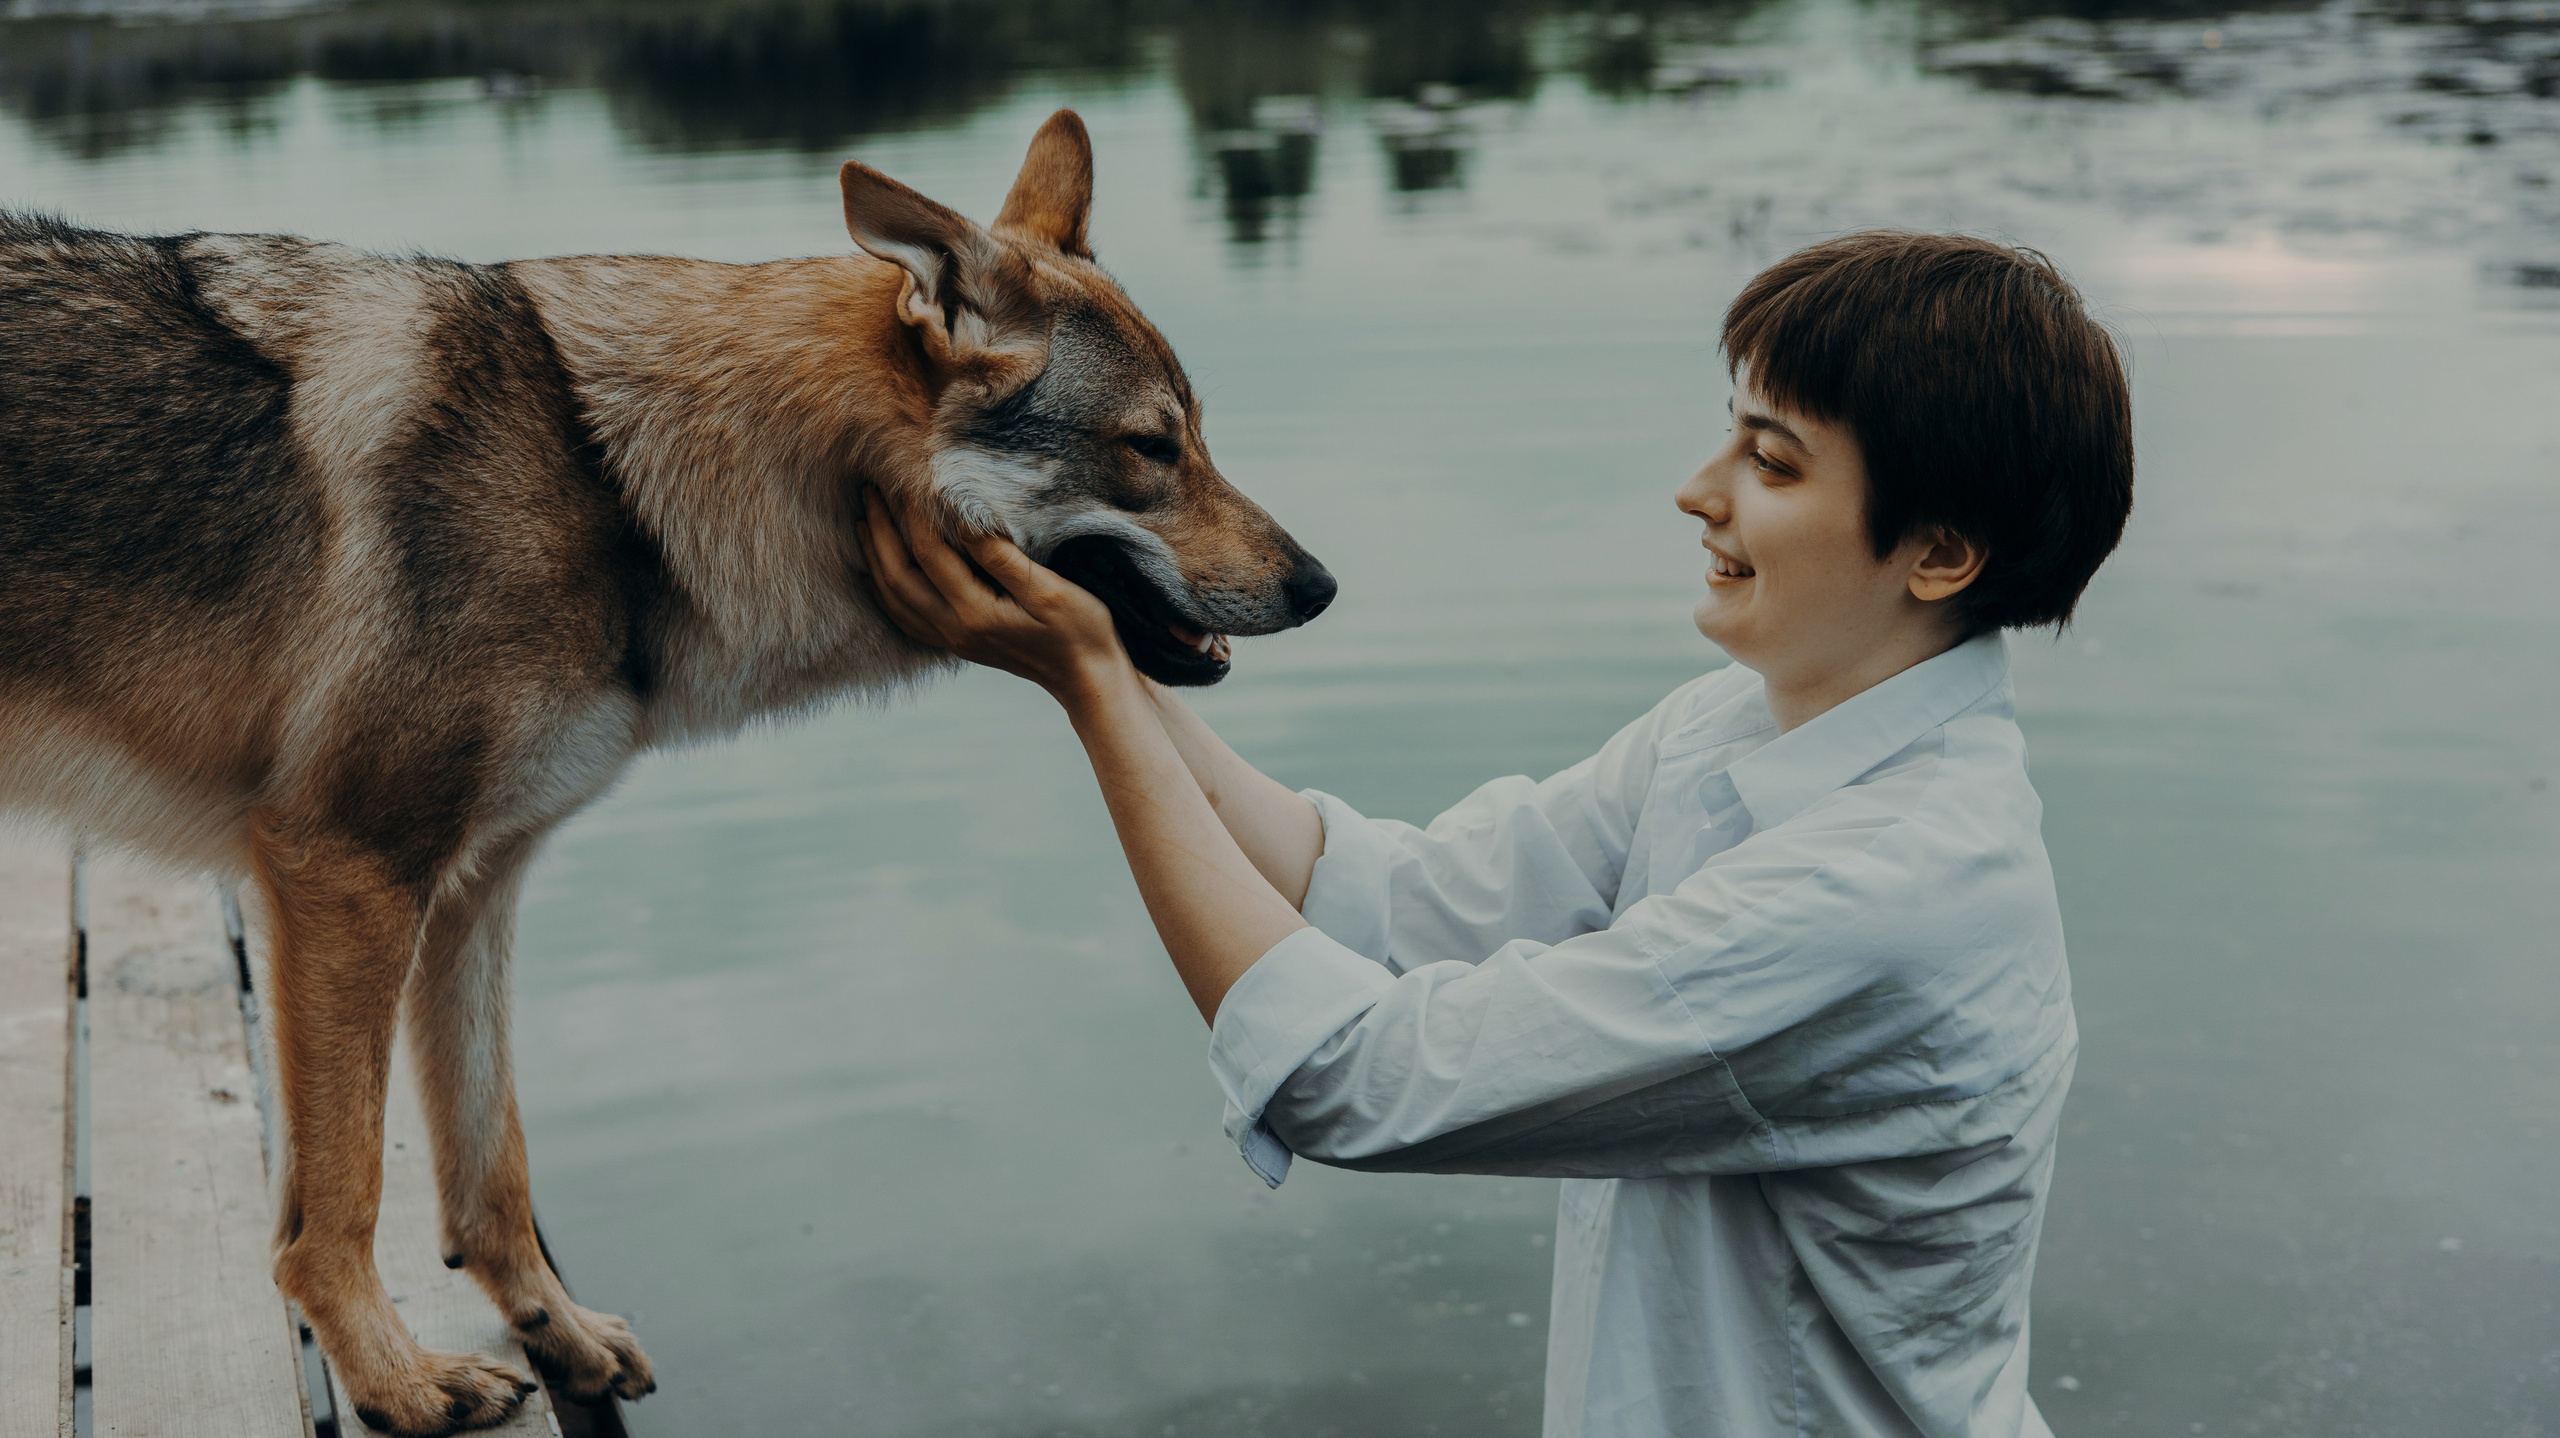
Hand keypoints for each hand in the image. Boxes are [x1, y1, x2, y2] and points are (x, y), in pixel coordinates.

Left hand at [856, 488, 1131, 698]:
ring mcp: (951, 639)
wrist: (1087, 679)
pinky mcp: (955, 642)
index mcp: (976, 613)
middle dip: (880, 531)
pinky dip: (883, 589)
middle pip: (898, 575)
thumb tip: (964, 521)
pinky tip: (877, 571)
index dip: (914, 515)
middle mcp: (954, 629)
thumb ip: (1002, 558)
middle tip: (869, 490)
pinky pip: (904, 616)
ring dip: (874, 557)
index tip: (906, 480)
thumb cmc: (1080, 631)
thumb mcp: (1050, 590)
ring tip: (864, 520)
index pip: (930, 555)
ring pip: (894, 597)